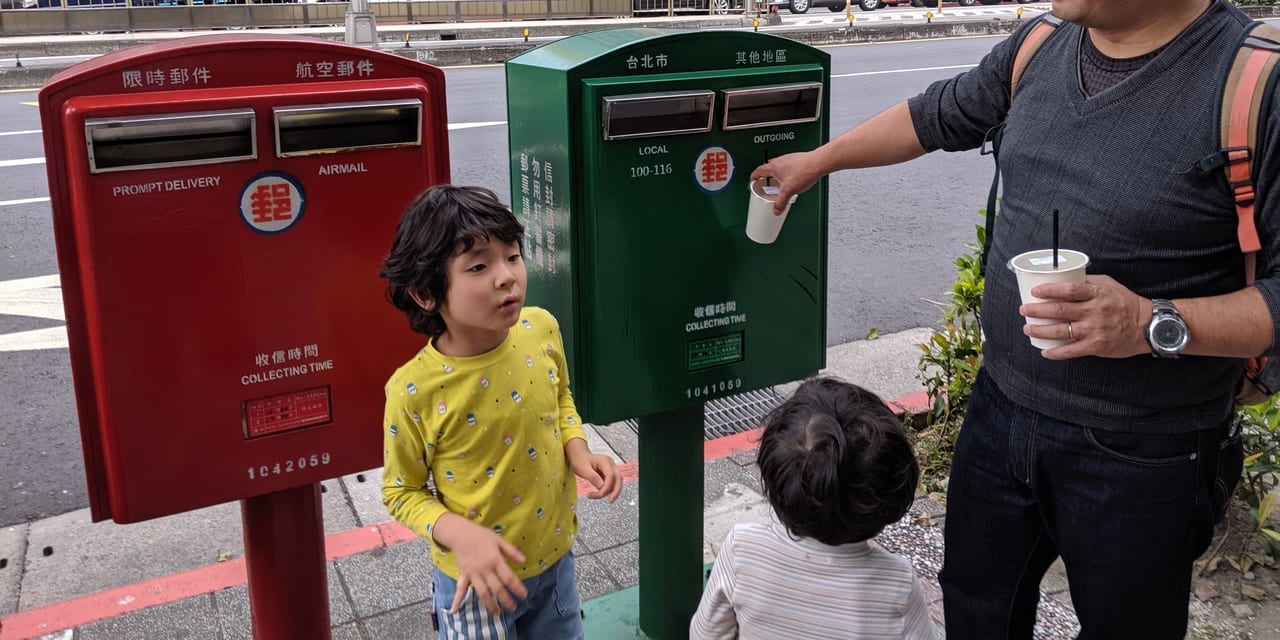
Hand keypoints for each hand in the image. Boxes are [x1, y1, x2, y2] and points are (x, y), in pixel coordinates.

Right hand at [439, 517, 527, 615]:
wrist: (460, 532)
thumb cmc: (481, 535)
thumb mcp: (499, 540)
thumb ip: (511, 551)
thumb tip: (524, 560)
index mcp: (495, 560)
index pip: (508, 577)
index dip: (517, 588)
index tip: (523, 595)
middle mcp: (484, 570)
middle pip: (497, 588)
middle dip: (506, 600)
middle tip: (513, 608)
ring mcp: (473, 574)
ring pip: (482, 592)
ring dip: (489, 604)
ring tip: (496, 613)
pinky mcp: (463, 575)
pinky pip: (460, 589)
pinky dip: (456, 600)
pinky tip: (454, 611)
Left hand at [565, 439, 621, 501]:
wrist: (578, 455)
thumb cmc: (579, 460)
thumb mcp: (583, 469)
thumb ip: (593, 478)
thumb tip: (601, 487)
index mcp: (605, 461)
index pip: (611, 476)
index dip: (608, 487)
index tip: (601, 494)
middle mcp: (611, 464)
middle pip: (619, 479)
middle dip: (616, 491)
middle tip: (610, 500)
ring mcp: (611, 468)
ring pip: (617, 482)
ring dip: (611, 491)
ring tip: (598, 496)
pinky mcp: (609, 473)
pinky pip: (612, 483)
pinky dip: (608, 489)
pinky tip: (599, 493)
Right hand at [750, 151, 823, 213]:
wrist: (818, 163)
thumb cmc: (804, 171)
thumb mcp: (788, 191)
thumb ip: (780, 202)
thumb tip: (776, 209)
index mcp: (773, 166)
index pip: (758, 171)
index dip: (754, 177)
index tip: (753, 181)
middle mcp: (780, 161)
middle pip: (768, 168)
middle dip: (766, 177)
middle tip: (767, 185)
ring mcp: (789, 159)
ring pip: (779, 168)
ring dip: (778, 176)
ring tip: (780, 184)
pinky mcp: (798, 160)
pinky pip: (788, 167)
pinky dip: (788, 174)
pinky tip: (793, 180)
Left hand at [1019, 274, 1149, 359]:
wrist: (1147, 326)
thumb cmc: (1125, 303)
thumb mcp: (1109, 285)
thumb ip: (1088, 282)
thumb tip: (1064, 278)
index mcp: (1097, 294)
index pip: (1069, 290)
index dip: (1049, 290)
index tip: (1035, 291)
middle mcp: (1095, 311)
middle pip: (1060, 310)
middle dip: (1037, 310)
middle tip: (1024, 310)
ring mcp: (1095, 330)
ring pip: (1061, 331)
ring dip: (1041, 330)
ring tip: (1027, 328)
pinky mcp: (1096, 346)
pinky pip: (1072, 350)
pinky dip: (1056, 352)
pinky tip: (1045, 351)